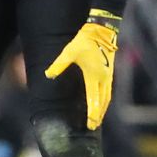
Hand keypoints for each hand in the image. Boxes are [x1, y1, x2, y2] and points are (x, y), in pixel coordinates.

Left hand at [45, 11, 119, 129]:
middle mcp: (103, 78)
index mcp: (93, 75)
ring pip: (107, 97)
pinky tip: (101, 103)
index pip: (94, 99)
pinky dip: (104, 100)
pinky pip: (108, 90)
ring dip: (102, 108)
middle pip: (102, 101)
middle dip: (98, 115)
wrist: (102, 30)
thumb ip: (59, 65)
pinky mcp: (109, 72)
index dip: (92, 113)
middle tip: (93, 126)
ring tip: (98, 119)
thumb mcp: (69, 52)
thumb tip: (47, 75)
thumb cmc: (85, 41)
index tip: (91, 124)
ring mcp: (108, 75)